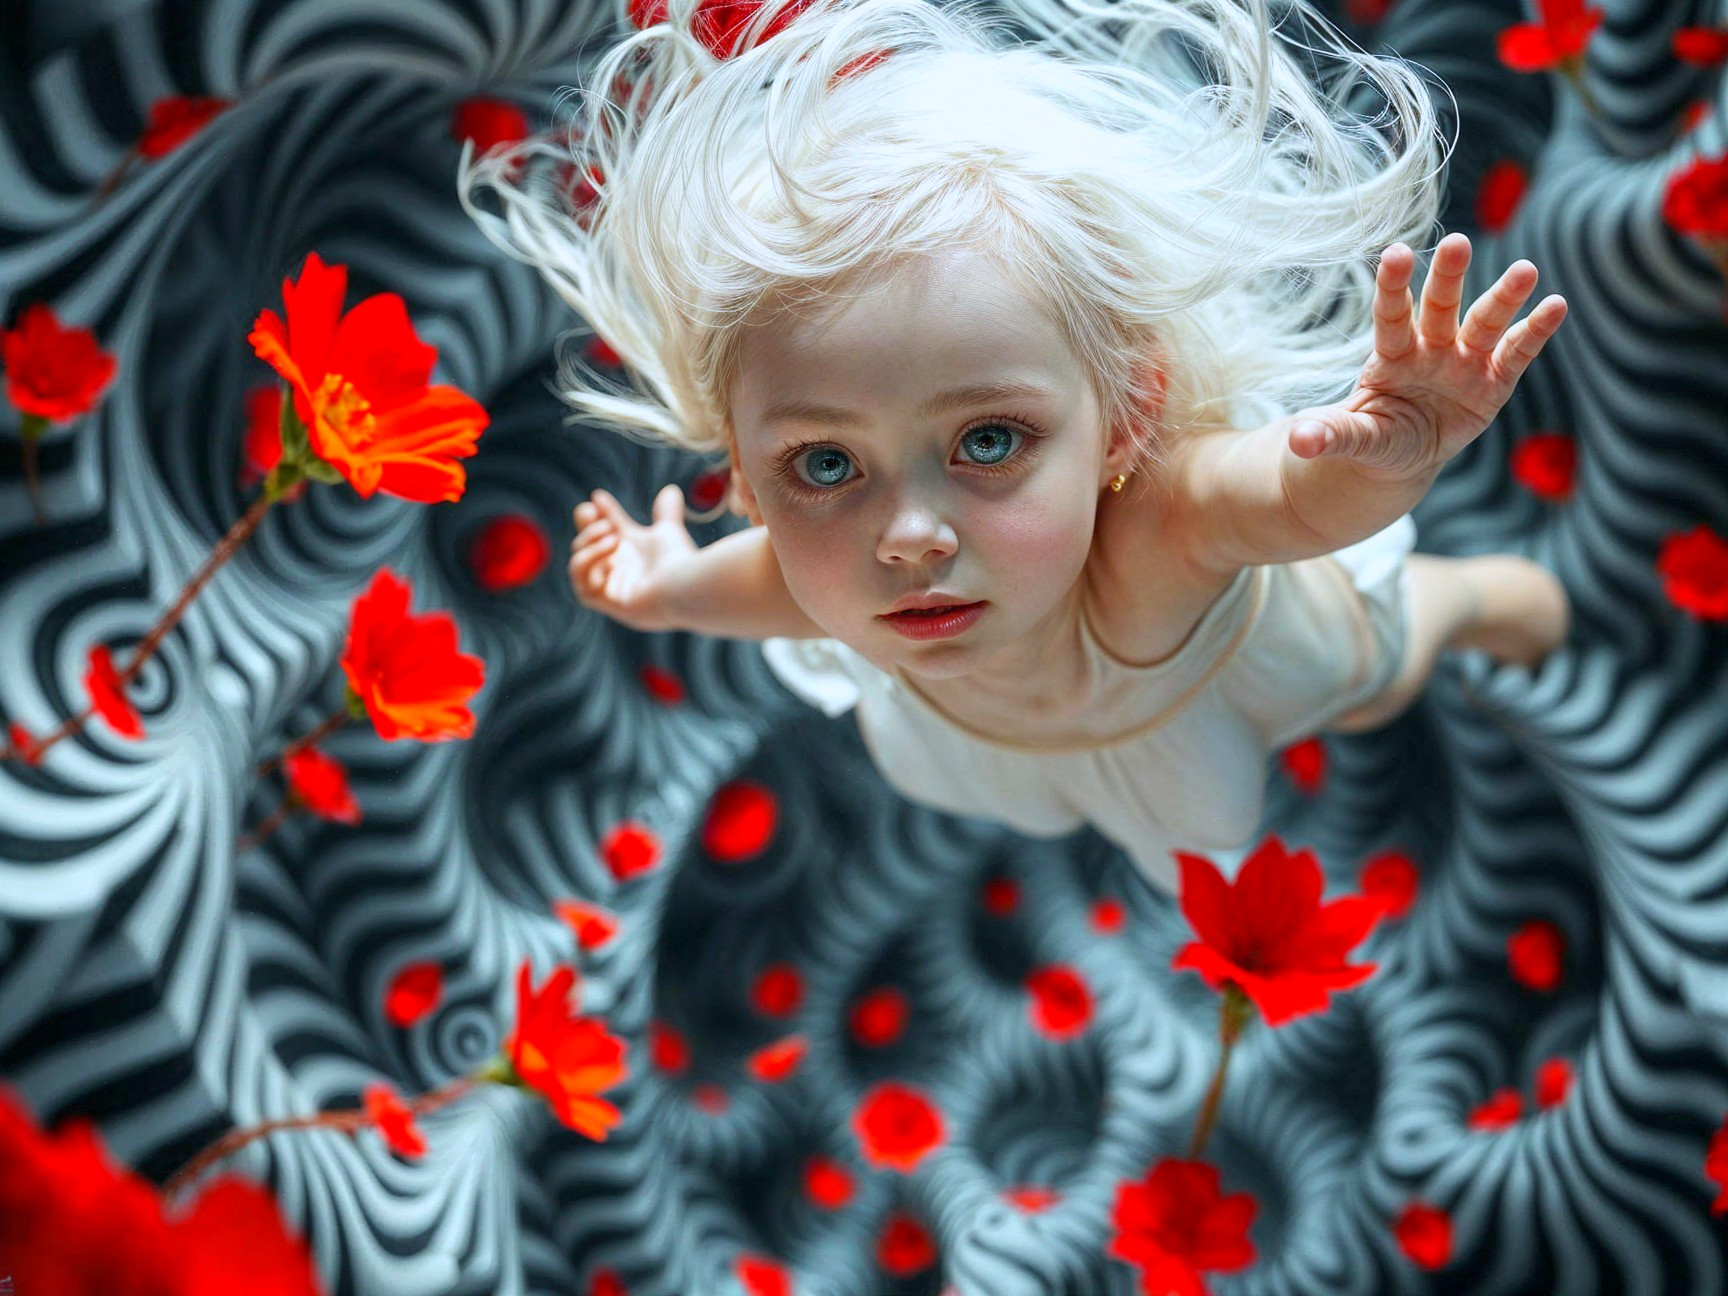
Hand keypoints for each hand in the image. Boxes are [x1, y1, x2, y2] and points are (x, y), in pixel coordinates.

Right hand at [570, 485, 698, 631]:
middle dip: (585, 529)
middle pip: (586, 549)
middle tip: (593, 512)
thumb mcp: (668, 532)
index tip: (598, 496)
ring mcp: (611, 590)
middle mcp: (619, 573)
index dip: (599, 514)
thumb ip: (666, 512)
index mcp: (630, 554)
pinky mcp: (607, 605)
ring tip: (613, 536)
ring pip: (579, 566)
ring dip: (589, 545)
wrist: (685, 586)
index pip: (606, 532)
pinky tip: (611, 560)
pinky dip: (589, 567)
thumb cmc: (679, 562)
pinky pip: (582, 587)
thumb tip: (671, 489)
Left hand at [1286, 233, 1568, 482]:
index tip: (1393, 253)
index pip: (1390, 315)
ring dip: (1504, 297)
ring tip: (1525, 269)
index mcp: (1390, 355)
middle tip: (1456, 243)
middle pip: (1439, 306)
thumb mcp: (1352, 438)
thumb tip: (1297, 441)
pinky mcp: (1494, 383)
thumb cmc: (1374, 433)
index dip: (1392, 286)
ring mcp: (1464, 362)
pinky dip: (1535, 332)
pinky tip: (1555, 305)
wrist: (1402, 455)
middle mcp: (1430, 348)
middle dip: (1448, 277)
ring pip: (1484, 322)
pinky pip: (1516, 354)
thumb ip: (1329, 435)